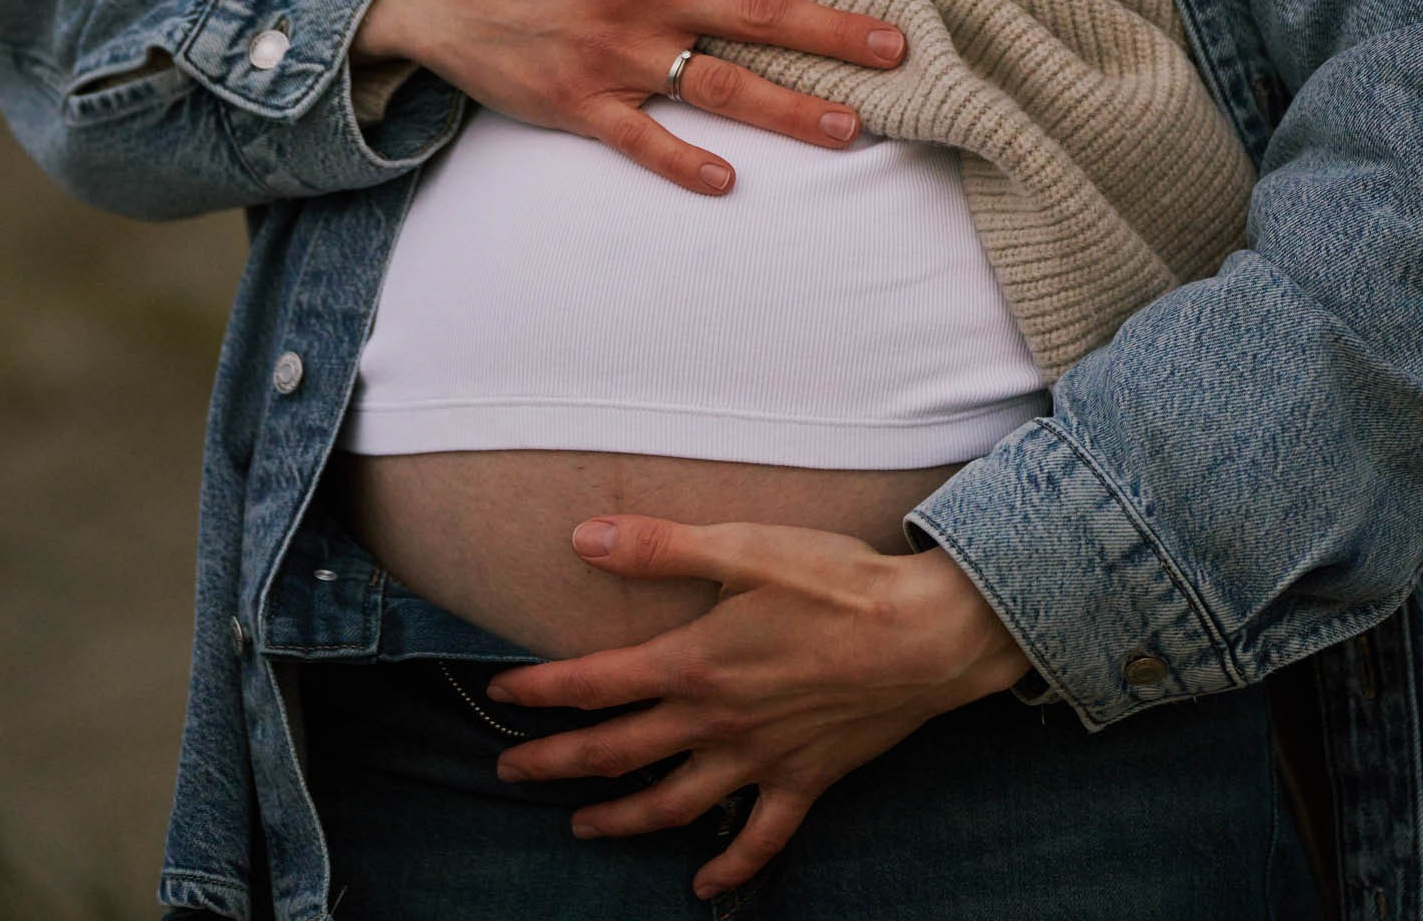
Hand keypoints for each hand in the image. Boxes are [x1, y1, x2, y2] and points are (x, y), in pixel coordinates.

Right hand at [349, 0, 906, 193]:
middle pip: (756, 14)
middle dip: (833, 32)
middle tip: (897, 49)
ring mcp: (615, 56)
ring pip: (717, 85)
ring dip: (788, 109)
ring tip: (850, 128)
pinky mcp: (582, 105)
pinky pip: (640, 140)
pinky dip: (682, 162)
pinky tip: (730, 182)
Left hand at [482, 515, 1031, 898]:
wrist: (922, 635)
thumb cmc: (835, 580)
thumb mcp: (744, 546)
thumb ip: (662, 547)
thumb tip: (583, 538)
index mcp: (693, 663)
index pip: (595, 683)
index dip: (540, 690)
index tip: (500, 693)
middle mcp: (716, 722)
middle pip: (617, 753)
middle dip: (556, 763)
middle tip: (509, 769)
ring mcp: (758, 760)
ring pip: (672, 806)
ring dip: (620, 820)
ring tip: (581, 826)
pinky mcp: (803, 782)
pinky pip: (759, 842)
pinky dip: (728, 867)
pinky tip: (701, 882)